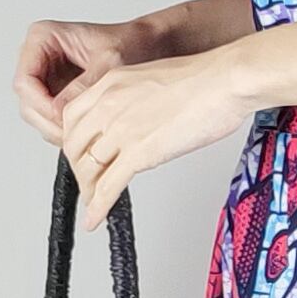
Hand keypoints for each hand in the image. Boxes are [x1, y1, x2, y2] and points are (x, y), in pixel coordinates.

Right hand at [13, 17, 142, 145]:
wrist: (145, 46)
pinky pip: (49, 117)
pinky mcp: (56, 93)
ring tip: (80, 132)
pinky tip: (81, 129)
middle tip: (72, 132)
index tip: (61, 117)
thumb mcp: (109, 61)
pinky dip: (62, 128)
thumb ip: (83, 85)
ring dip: (54, 128)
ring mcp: (45, 76)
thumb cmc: (128, 42)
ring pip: (35, 113)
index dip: (41, 104)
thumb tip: (60, 110)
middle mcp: (38, 56)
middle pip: (27, 100)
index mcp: (43, 37)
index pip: (25, 80)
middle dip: (48, 120)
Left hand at [60, 49, 255, 229]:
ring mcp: (121, 129)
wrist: (225, 81)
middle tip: (88, 183)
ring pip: (88, 168)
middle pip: (74, 145)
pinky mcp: (139, 152)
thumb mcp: (153, 78)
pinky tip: (95, 219)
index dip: (73, 141)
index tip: (81, 154)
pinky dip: (98, 207)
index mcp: (111, 83)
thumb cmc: (204, 79)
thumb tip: (138, 121)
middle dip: (79, 169)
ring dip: (88, 190)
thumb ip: (135, 99)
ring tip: (95, 202)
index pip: (72, 117)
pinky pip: (108, 186)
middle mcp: (108, 105)